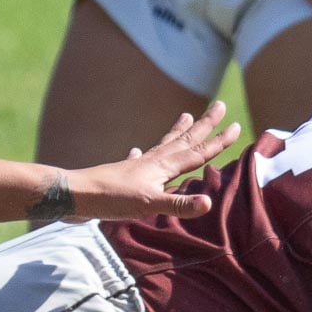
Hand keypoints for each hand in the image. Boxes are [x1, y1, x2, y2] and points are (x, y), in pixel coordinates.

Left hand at [65, 103, 241, 221]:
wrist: (76, 195)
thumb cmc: (112, 200)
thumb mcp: (149, 205)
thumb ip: (179, 204)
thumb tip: (208, 202)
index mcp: (163, 167)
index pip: (197, 152)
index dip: (218, 141)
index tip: (235, 126)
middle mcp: (152, 161)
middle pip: (184, 139)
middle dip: (204, 125)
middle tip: (219, 105)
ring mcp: (137, 167)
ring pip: (164, 145)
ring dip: (178, 132)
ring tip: (186, 116)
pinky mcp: (122, 175)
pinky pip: (138, 160)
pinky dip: (142, 154)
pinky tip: (137, 151)